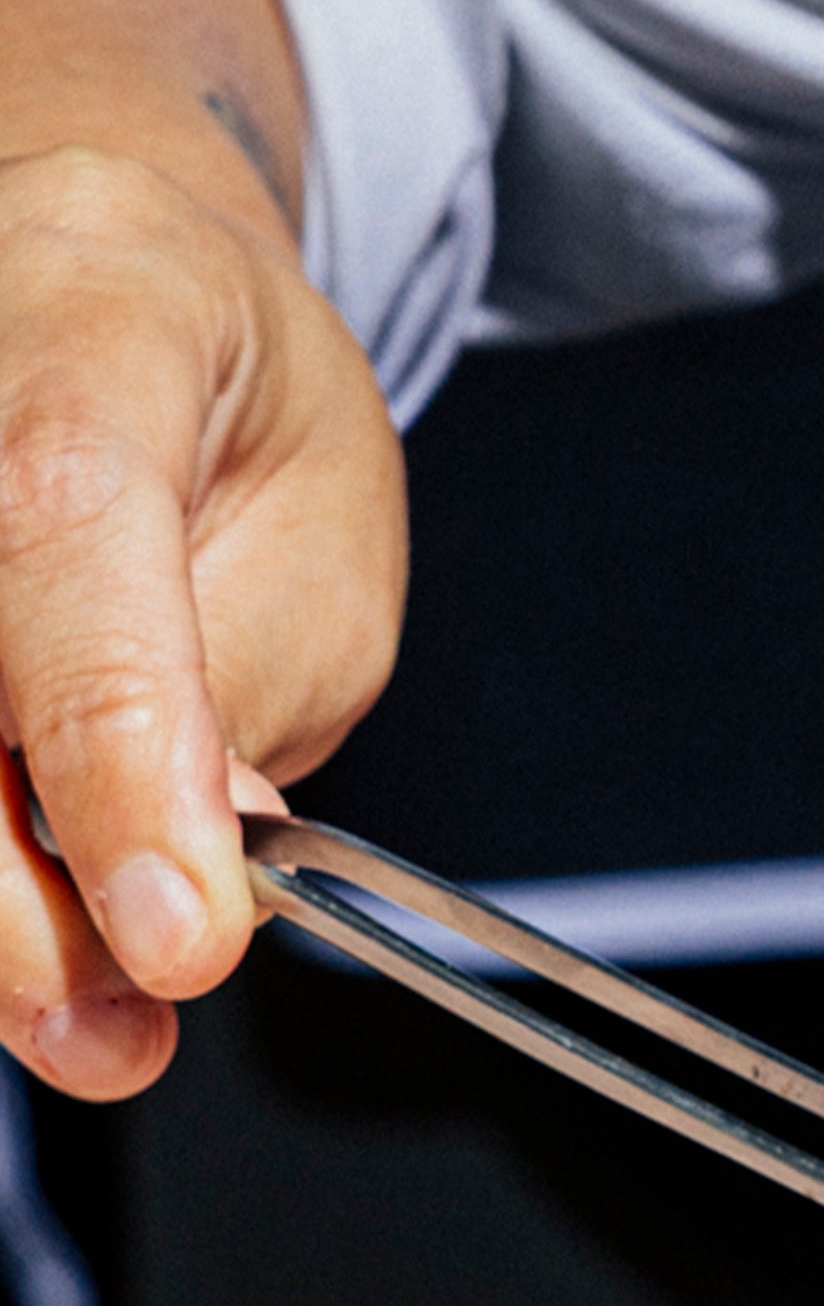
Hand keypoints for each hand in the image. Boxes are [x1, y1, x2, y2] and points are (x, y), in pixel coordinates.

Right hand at [0, 142, 405, 1097]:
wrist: (81, 273)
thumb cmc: (213, 406)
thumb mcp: (313, 544)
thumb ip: (246, 701)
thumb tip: (196, 890)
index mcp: (90, 330)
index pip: (60, 542)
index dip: (115, 762)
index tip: (182, 939)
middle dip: (19, 908)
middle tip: (124, 1032)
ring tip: (86, 1011)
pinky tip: (34, 921)